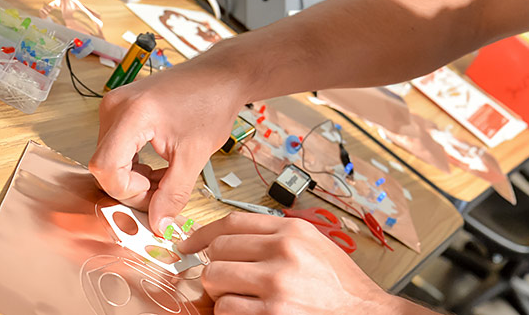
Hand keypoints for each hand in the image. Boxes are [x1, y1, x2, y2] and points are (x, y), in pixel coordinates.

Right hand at [89, 50, 247, 232]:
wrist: (221, 75)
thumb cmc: (213, 103)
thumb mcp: (196, 155)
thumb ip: (174, 193)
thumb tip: (158, 224)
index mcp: (131, 114)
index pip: (106, 168)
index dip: (127, 190)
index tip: (154, 194)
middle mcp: (115, 107)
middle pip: (104, 165)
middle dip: (133, 186)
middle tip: (163, 191)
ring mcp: (114, 106)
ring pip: (109, 159)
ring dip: (134, 176)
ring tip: (165, 176)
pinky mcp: (120, 110)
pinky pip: (115, 147)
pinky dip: (133, 163)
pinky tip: (157, 165)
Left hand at [179, 213, 407, 313]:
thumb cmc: (339, 286)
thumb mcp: (314, 247)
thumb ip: (276, 238)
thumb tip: (228, 242)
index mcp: (294, 231)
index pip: (233, 222)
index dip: (203, 233)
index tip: (188, 244)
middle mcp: (284, 252)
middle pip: (217, 252)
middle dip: (215, 268)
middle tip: (225, 281)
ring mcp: (276, 284)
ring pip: (215, 281)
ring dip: (221, 294)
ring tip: (241, 299)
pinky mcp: (270, 314)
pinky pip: (225, 310)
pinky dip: (230, 314)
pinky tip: (251, 312)